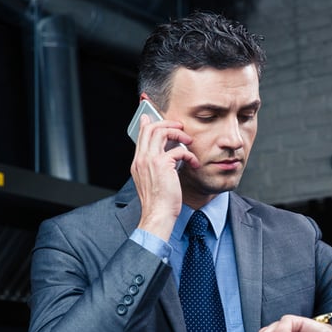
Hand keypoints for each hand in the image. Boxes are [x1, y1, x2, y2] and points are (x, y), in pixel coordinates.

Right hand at [130, 114, 195, 238]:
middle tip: (179, 127)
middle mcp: (141, 159)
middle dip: (167, 124)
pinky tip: (193, 163)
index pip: (141, 135)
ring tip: (188, 141)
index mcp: (138, 163)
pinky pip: (178, 150)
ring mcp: (150, 160)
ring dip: (178, 134)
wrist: (158, 215)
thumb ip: (156, 166)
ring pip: (161, 132)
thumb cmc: (159, 202)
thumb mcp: (153, 181)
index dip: (148, 123)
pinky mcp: (162, 164)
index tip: (153, 117)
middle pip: (150, 128)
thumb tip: (168, 156)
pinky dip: (189, 154)